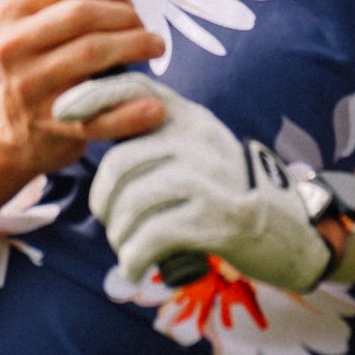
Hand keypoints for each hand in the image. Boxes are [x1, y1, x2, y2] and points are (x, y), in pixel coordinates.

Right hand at [0, 0, 166, 176]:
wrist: (21, 128)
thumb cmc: (53, 56)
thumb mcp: (62, 13)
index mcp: (12, 10)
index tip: (128, 2)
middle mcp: (12, 46)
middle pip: (82, 15)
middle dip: (127, 17)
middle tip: (147, 30)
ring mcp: (30, 89)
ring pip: (92, 55)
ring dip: (136, 47)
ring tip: (156, 48)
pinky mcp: (52, 126)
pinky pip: (99, 117)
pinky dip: (132, 112)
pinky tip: (155, 106)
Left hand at [52, 74, 329, 290]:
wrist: (290, 231)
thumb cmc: (229, 193)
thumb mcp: (198, 150)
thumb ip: (157, 138)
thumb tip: (94, 130)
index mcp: (190, 117)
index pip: (133, 86)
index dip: (93, 95)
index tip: (64, 114)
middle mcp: (199, 138)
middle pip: (120, 162)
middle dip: (104, 201)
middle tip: (112, 222)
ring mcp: (208, 176)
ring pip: (131, 203)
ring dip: (120, 236)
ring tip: (128, 249)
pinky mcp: (216, 216)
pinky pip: (151, 236)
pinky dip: (134, 258)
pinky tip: (135, 268)